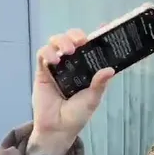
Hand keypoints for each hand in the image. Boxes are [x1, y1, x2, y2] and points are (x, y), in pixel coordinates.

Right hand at [31, 29, 116, 149]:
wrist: (58, 128)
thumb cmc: (77, 114)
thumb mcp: (93, 99)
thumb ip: (100, 84)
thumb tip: (110, 69)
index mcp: (87, 68)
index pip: (92, 47)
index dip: (97, 35)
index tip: (103, 26)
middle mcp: (72, 64)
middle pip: (72, 39)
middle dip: (75, 35)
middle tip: (81, 41)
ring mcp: (57, 66)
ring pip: (56, 42)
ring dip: (61, 41)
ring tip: (68, 50)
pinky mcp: (43, 71)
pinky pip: (43, 55)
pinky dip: (48, 53)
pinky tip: (55, 60)